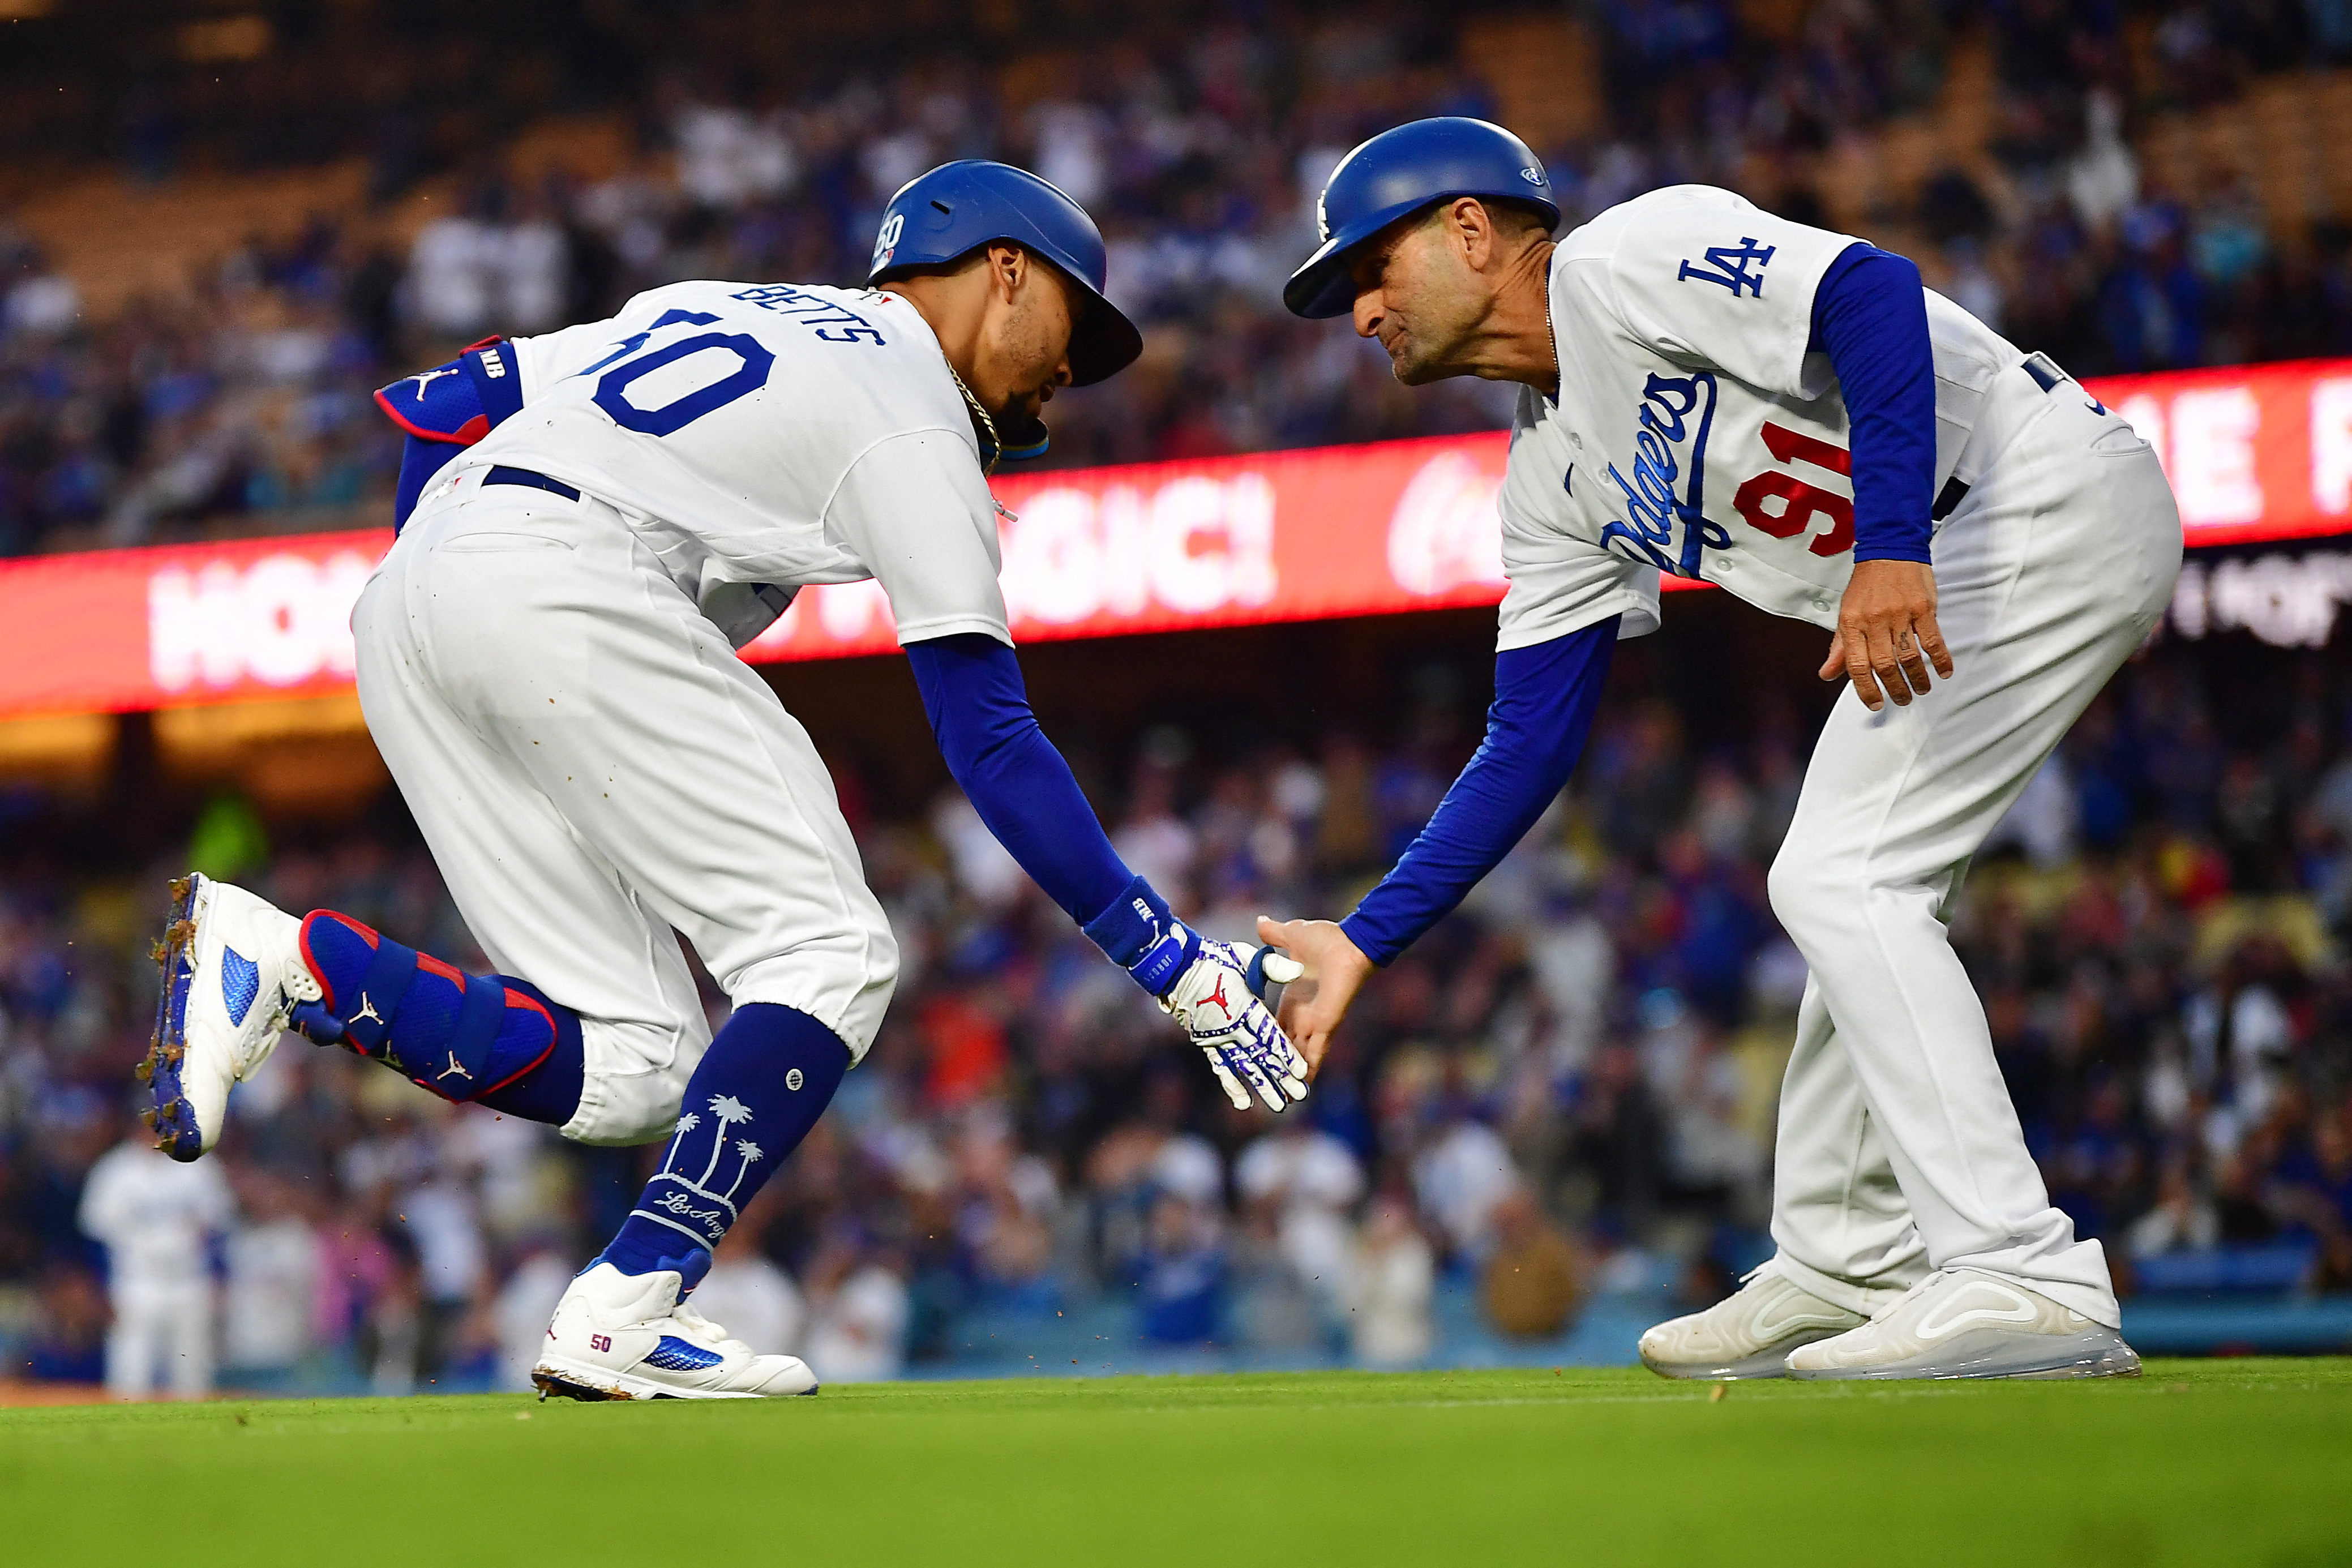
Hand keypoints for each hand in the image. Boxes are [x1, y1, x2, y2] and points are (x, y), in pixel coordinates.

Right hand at [1161, 939, 1309, 1112]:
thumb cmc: (1214, 959)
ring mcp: (1218, 1037)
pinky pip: (1221, 1066)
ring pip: (1244, 1066)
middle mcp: (1231, 1027)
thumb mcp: (1244, 957)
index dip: (1285, 1054)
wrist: (1175, 968)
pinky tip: (1244, 1103)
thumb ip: (1273, 966)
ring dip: (1262, 1086)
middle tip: (1299, 1096)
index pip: (1269, 1035)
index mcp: (1243, 1006)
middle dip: (1281, 1077)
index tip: (1301, 1071)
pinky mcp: (1206, 1042)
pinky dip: (1232, 1085)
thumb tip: (1299, 971)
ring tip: (1279, 1106)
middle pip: (1260, 1056)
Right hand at [1254, 916, 1374, 1079]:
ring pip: (1297, 1056)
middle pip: (1283, 1048)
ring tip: (1279, 1100)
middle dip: (1273, 1068)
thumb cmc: (1323, 939)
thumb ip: (1274, 936)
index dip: (1261, 1042)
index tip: (1246, 1056)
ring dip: (1289, 1076)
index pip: (1272, 1028)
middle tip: (1259, 1090)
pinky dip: (1310, 1070)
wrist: (1350, 942)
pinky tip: (1303, 1089)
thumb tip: (1260, 922)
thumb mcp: (1290, 937)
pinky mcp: (1326, 1025)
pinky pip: (1316, 1053)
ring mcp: (1314, 1023)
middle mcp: (1301, 1016)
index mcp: (1291, 1000)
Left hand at [1818, 558, 1953, 711]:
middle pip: (1884, 664)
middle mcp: (1874, 620)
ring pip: (1908, 656)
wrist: (1889, 551)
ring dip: (1917, 678)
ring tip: (1920, 689)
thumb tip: (1827, 675)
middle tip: (1902, 700)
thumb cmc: (1866, 585)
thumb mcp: (1846, 614)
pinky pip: (1933, 639)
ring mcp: (1900, 613)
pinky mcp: (1923, 607)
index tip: (1875, 704)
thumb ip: (1839, 647)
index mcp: (1852, 623)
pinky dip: (1940, 659)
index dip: (1865, 689)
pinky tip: (1943, 671)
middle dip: (1894, 688)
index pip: (1856, 665)